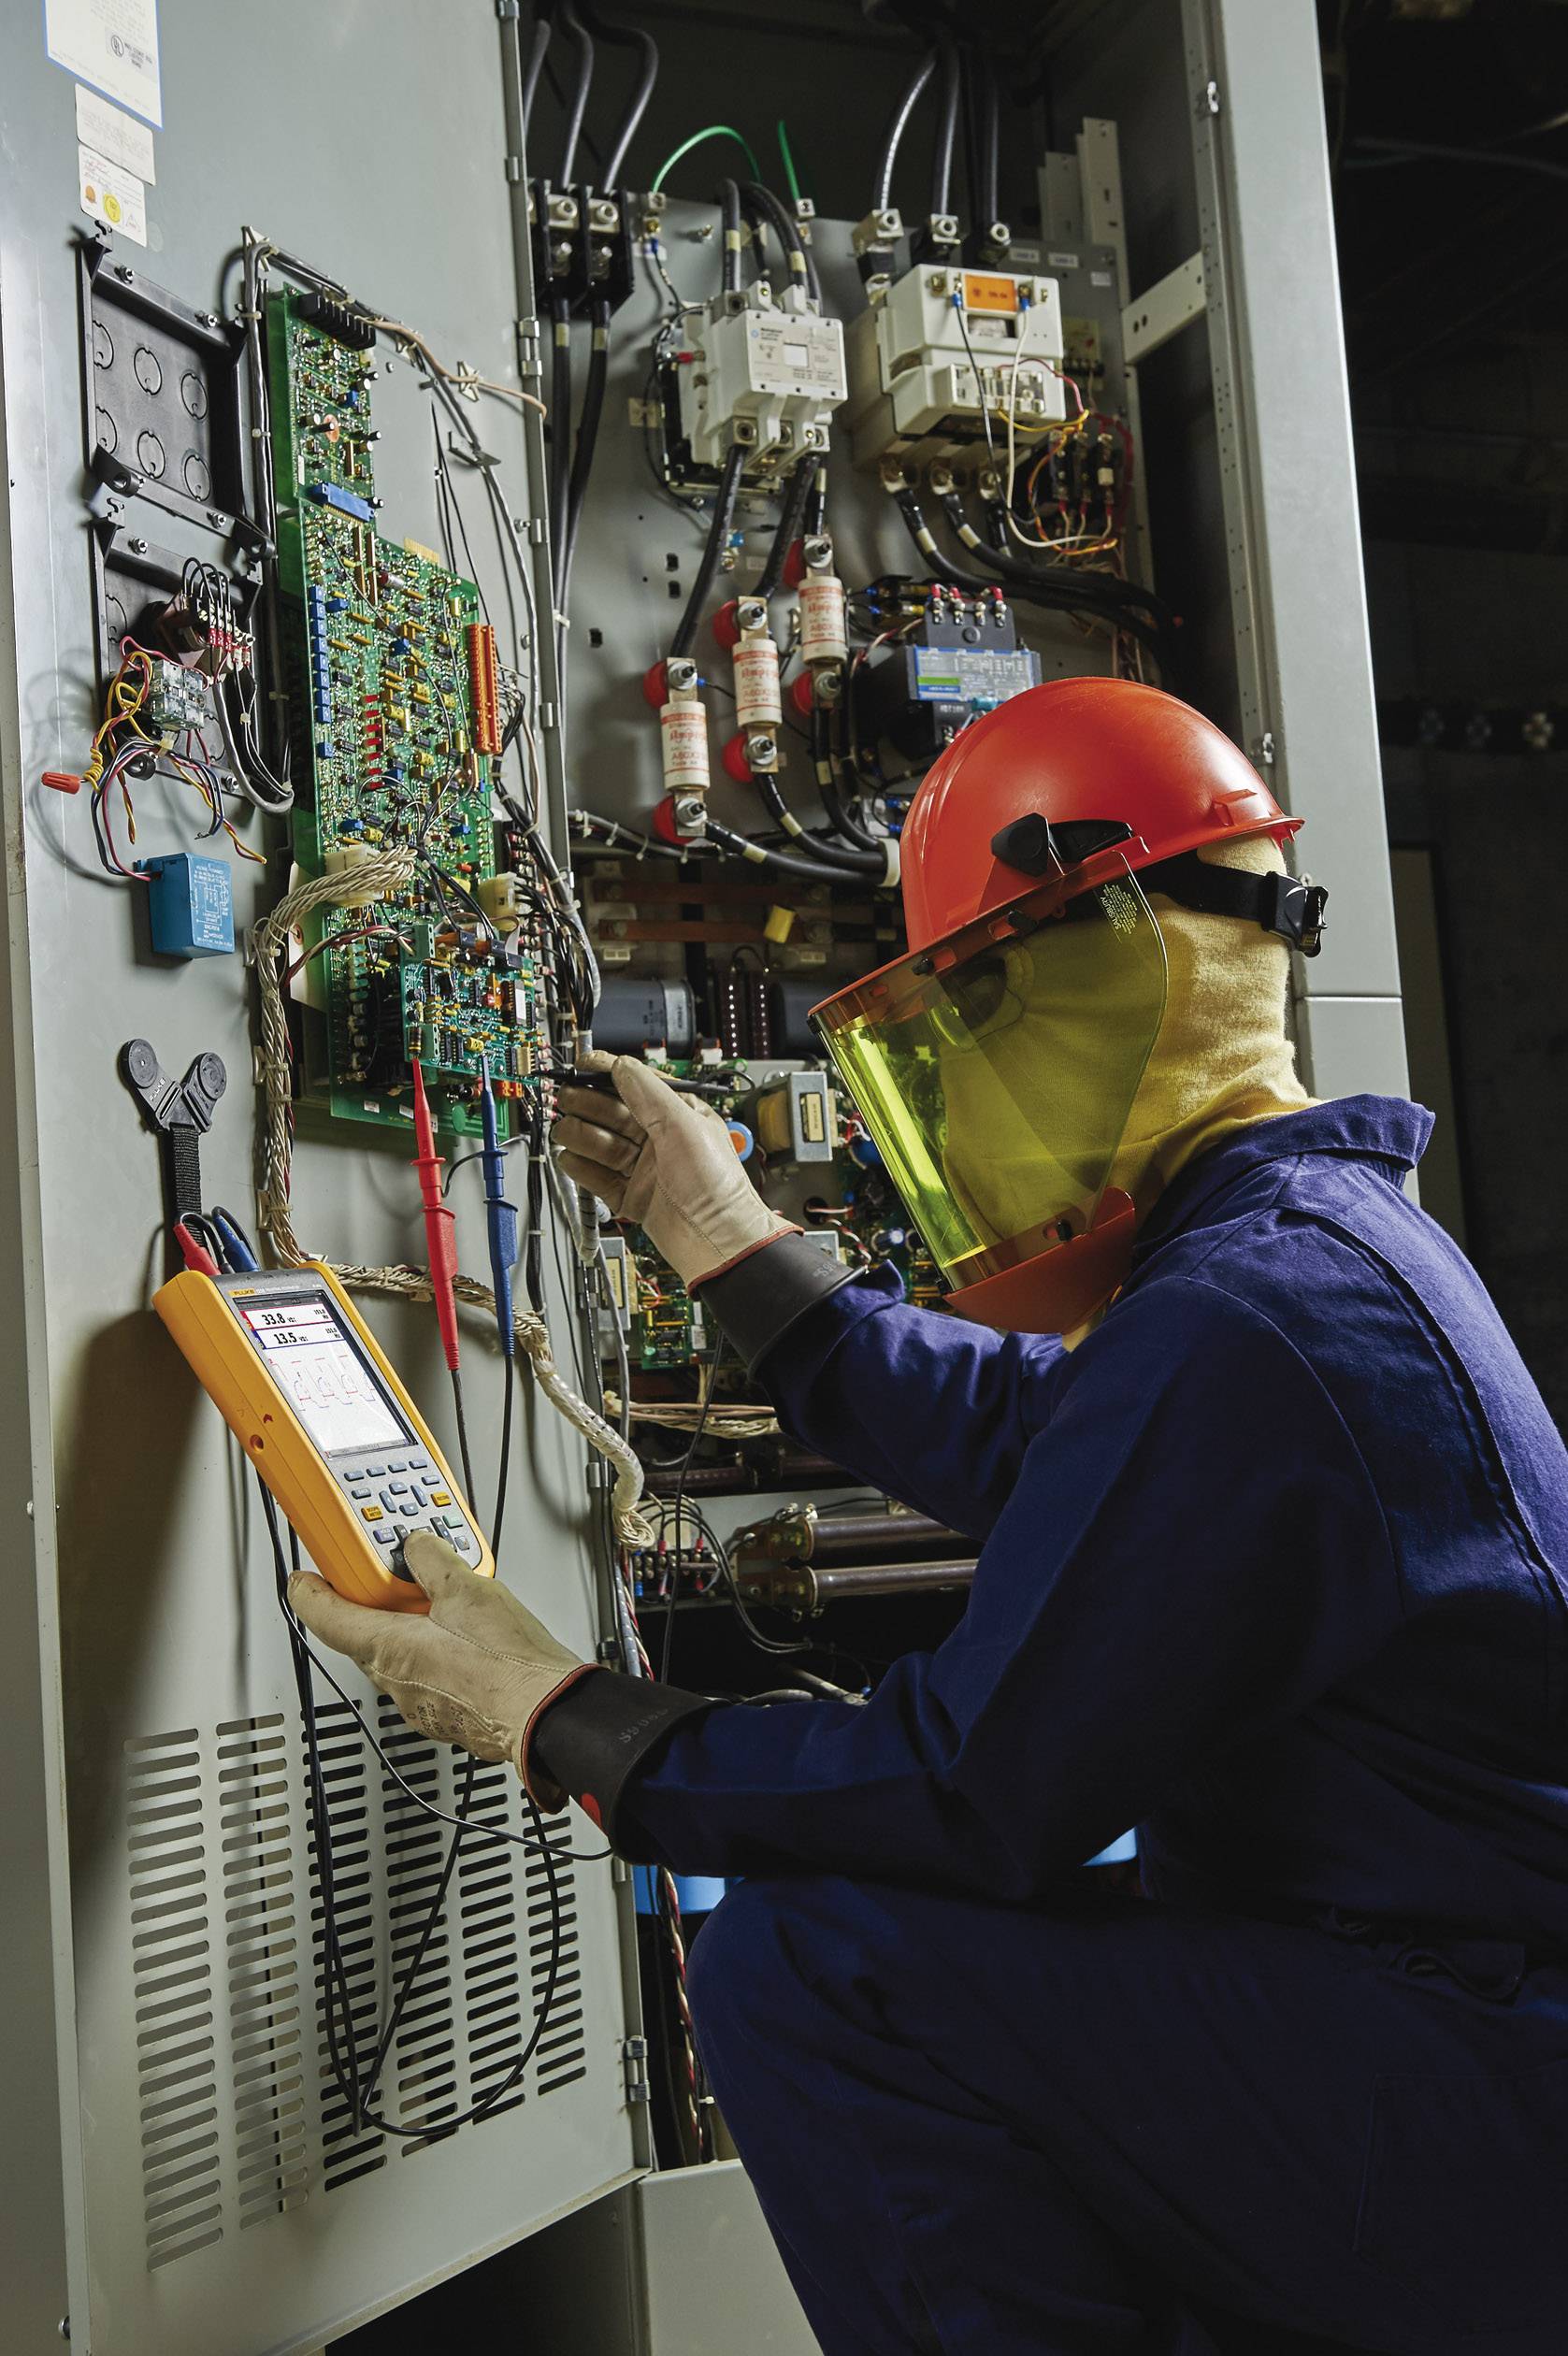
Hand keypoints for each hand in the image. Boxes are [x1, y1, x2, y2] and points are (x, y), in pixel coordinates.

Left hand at [287, 1531, 590, 1805]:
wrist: (547, 1713)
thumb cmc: (508, 1666)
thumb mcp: (468, 1590)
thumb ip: (432, 1561)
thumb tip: (417, 1546)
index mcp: (386, 1650)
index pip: (325, 1618)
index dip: (309, 1593)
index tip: (303, 1579)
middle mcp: (396, 1682)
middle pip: (363, 1635)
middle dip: (373, 1602)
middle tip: (388, 1573)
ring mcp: (421, 1703)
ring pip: (400, 1655)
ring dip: (410, 1626)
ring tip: (443, 1598)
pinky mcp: (449, 1713)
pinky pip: (428, 1674)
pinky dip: (437, 1650)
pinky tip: (467, 1634)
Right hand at [554, 1051, 793, 1287]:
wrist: (718, 1243)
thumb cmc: (717, 1186)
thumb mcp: (685, 1126)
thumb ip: (649, 1093)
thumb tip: (621, 1066)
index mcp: (679, 1116)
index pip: (636, 1086)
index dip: (607, 1074)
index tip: (580, 1067)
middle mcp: (660, 1141)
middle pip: (613, 1115)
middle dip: (587, 1105)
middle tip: (564, 1099)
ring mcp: (646, 1170)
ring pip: (603, 1145)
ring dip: (581, 1135)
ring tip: (563, 1130)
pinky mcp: (633, 1198)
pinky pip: (600, 1178)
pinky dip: (583, 1168)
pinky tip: (568, 1158)